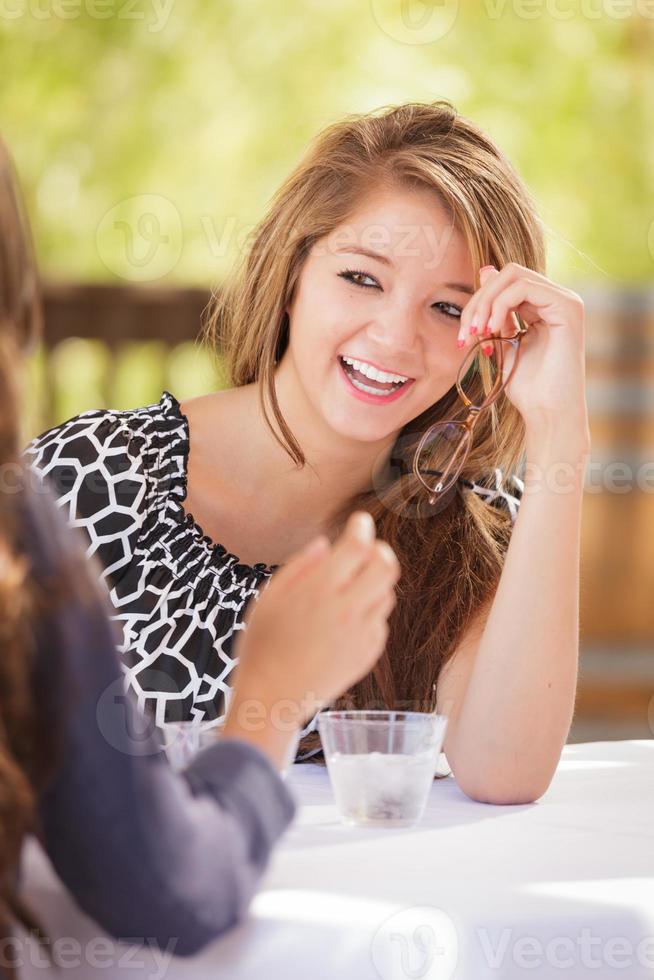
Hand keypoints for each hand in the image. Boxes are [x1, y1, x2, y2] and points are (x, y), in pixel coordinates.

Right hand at [222, 511, 399, 768]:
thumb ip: (300, 566)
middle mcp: (347, 610)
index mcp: (320, 591)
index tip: (360, 521)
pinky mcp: (368, 654)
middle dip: (380, 551)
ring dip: (375, 583)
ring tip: (352, 587)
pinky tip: (346, 619)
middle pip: (386, 566)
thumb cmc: (263, 644)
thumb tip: (326, 544)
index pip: (357, 547)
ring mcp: (361, 634)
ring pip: (387, 594)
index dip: (361, 528)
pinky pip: (380, 622)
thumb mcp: (269, 598)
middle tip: (368, 549)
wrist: (273, 697)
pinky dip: (369, 613)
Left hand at [457, 263, 589, 441]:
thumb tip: (485, 269)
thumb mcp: (502, 342)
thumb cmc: (527, 387)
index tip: (463, 338)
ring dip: (484, 303)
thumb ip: (495, 311)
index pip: (504, 283)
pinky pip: (524, 287)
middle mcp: (558, 298)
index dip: (478, 304)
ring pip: (513, 276)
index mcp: (544, 306)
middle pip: (506, 274)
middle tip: (466, 335)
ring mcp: (566, 300)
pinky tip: (492, 331)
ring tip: (477, 334)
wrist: (547, 413)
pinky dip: (499, 306)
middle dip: (477, 301)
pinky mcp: (568, 307)